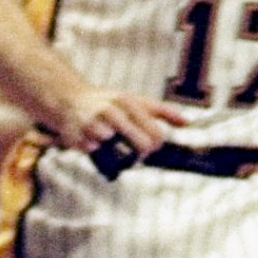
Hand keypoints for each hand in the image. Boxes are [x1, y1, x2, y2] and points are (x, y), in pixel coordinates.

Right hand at [44, 84, 189, 161]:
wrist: (69, 100)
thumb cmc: (109, 102)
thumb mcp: (136, 101)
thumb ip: (163, 111)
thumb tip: (187, 123)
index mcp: (128, 102)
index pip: (155, 134)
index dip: (155, 145)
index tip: (148, 145)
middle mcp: (112, 112)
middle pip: (143, 146)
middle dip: (142, 155)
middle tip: (135, 153)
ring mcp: (95, 126)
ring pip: (120, 154)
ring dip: (119, 156)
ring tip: (115, 147)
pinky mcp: (79, 140)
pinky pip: (99, 157)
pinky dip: (100, 154)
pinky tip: (97, 145)